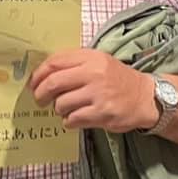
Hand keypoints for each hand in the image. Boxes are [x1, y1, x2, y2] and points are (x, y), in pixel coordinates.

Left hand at [30, 51, 158, 130]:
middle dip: (40, 94)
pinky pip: (72, 119)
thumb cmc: (117, 79)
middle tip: (40, 100)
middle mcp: (94, 73)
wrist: (144, 97)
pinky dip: (69, 121)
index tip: (34, 83)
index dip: (38, 74)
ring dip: (58, 109)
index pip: (55, 62)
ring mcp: (98, 94)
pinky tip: (76, 118)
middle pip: (53, 83)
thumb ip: (75, 63)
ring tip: (67, 108)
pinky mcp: (101, 113)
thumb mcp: (99, 62)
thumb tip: (43, 73)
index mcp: (91, 57)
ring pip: (61, 104)